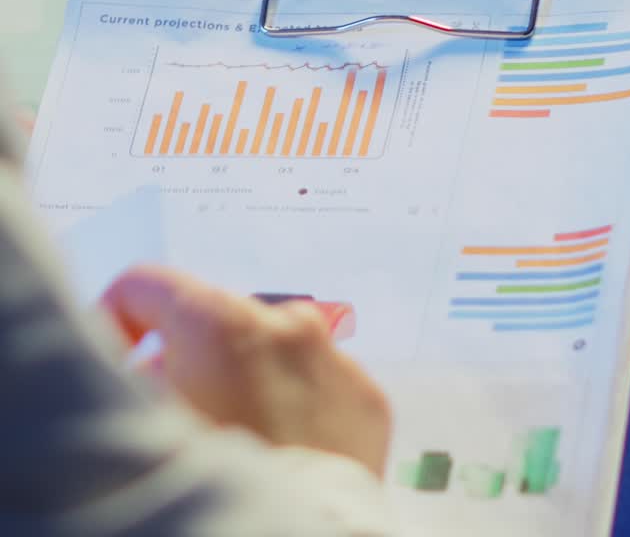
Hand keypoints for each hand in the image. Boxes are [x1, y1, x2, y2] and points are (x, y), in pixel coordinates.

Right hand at [101, 266, 390, 477]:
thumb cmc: (210, 491)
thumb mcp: (144, 421)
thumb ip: (133, 377)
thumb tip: (142, 367)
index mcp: (219, 322)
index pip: (143, 285)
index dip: (115, 321)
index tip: (116, 363)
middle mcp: (284, 322)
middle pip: (212, 323)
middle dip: (189, 362)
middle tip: (179, 422)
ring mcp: (335, 357)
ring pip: (270, 351)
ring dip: (246, 382)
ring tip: (238, 443)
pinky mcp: (368, 397)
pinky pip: (317, 384)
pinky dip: (296, 409)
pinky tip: (282, 454)